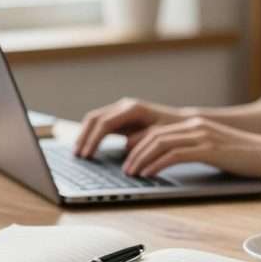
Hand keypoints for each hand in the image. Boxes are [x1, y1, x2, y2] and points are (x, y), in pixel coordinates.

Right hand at [75, 98, 190, 157]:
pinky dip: (92, 134)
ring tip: (78, 153)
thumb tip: (126, 145)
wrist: (183, 122)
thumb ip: (144, 139)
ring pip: (95, 119)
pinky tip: (88, 147)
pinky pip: (101, 123)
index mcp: (133, 109)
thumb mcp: (161, 136)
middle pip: (95, 118)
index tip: (86, 155)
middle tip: (77, 155)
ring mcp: (122, 110)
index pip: (105, 124)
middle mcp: (125, 106)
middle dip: (84, 137)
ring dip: (85, 135)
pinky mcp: (121, 117)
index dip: (93, 140)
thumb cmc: (174, 131)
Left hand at [121, 117, 260, 177]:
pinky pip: (175, 154)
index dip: (138, 144)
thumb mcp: (212, 149)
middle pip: (154, 135)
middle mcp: (195, 125)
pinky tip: (150, 174)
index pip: (157, 130)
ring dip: (142, 159)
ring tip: (132, 173)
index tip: (127, 158)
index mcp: (194, 123)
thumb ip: (193, 149)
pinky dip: (158, 164)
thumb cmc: (243, 156)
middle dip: (135, 153)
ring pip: (161, 143)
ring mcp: (202, 135)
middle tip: (125, 169)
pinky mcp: (209, 148)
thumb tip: (170, 161)